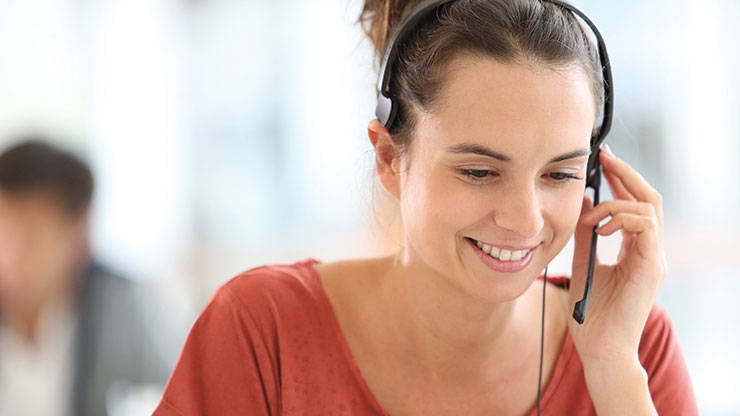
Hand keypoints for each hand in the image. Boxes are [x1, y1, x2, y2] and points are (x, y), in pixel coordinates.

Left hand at [568, 145, 666, 366]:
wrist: (600, 349)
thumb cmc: (591, 314)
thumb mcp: (581, 264)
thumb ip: (584, 236)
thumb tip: (583, 204)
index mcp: (634, 249)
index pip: (634, 205)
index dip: (620, 180)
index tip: (601, 161)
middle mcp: (648, 251)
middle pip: (647, 199)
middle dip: (625, 174)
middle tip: (603, 157)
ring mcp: (653, 259)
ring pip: (649, 209)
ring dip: (617, 201)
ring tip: (592, 215)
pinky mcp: (651, 268)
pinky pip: (646, 227)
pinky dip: (622, 219)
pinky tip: (600, 228)